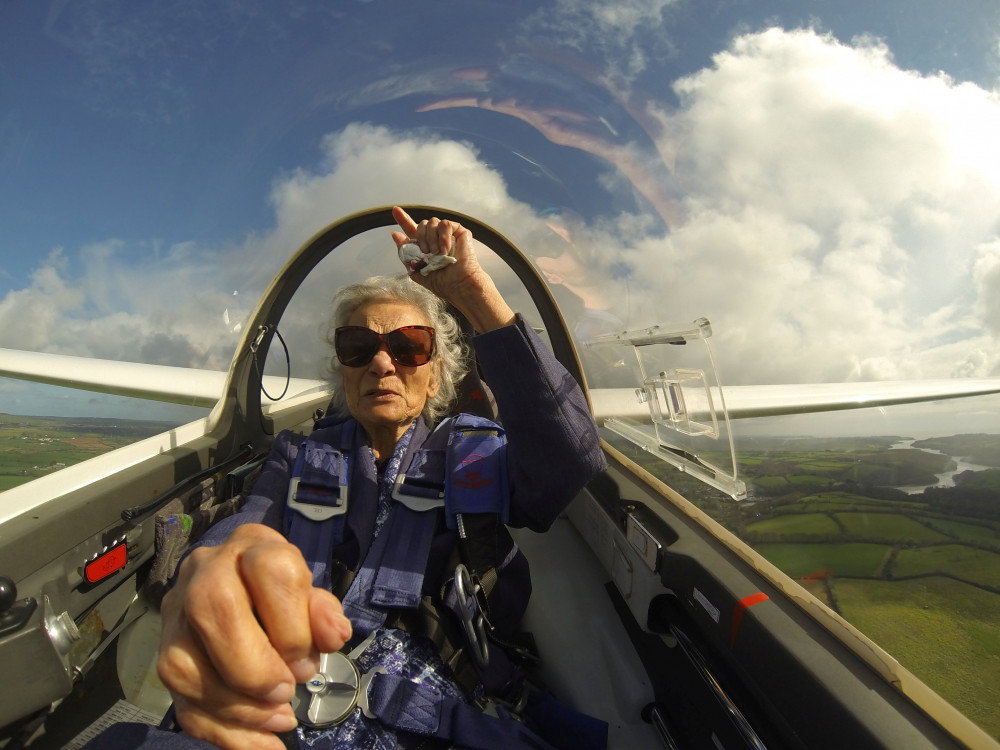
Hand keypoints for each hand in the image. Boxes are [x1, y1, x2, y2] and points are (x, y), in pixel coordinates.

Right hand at [157, 524, 351, 749]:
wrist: (238, 588)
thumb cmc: (280, 595)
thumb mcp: (309, 595)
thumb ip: (323, 613)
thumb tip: (333, 635)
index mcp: (251, 545)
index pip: (270, 569)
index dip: (291, 623)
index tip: (306, 662)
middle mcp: (204, 571)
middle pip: (215, 609)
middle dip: (253, 665)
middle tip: (285, 692)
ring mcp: (175, 613)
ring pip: (185, 663)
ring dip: (237, 706)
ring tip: (277, 718)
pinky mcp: (162, 654)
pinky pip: (180, 700)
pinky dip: (223, 731)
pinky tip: (258, 742)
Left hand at [391, 206, 514, 332]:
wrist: (458, 285)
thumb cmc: (441, 282)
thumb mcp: (415, 269)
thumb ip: (404, 252)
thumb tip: (395, 234)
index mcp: (424, 246)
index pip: (412, 229)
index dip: (403, 219)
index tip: (395, 210)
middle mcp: (435, 238)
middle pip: (421, 224)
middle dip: (420, 237)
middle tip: (426, 252)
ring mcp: (447, 234)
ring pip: (432, 221)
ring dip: (431, 238)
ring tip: (437, 253)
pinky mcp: (459, 232)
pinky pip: (445, 224)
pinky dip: (443, 236)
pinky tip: (445, 249)